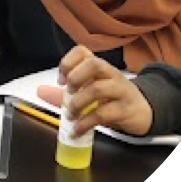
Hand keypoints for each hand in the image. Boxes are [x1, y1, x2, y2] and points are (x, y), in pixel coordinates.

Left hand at [37, 45, 152, 136]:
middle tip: (68, 93)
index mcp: (98, 65)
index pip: (82, 51)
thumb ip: (63, 93)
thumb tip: (39, 91)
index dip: (67, 62)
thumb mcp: (87, 91)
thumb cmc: (110, 98)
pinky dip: (86, 123)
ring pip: (99, 88)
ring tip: (70, 115)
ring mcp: (120, 90)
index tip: (60, 80)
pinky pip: (104, 114)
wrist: (141, 110)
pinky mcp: (125, 109)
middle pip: (94, 63)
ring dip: (78, 103)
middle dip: (75, 78)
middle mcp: (110, 73)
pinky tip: (77, 130)